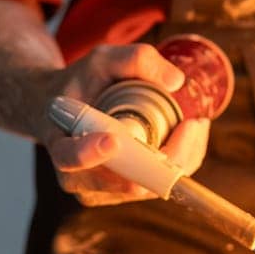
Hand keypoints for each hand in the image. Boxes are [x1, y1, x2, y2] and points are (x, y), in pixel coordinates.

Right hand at [40, 43, 211, 207]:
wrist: (67, 110)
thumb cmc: (82, 83)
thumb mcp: (102, 60)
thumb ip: (135, 60)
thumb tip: (176, 81)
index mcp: (60, 144)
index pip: (71, 158)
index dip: (92, 153)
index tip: (113, 139)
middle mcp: (78, 178)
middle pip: (127, 181)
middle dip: (167, 156)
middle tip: (193, 122)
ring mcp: (102, 191)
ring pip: (151, 186)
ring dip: (181, 157)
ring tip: (194, 123)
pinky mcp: (123, 193)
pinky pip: (160, 185)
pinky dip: (181, 161)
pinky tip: (189, 134)